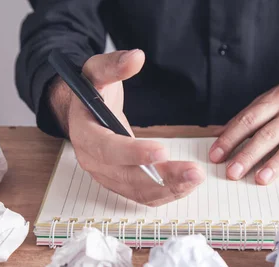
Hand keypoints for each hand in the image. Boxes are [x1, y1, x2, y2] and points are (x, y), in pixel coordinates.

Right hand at [49, 50, 203, 205]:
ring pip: (138, 191)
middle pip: (128, 177)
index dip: (134, 153)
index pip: (108, 149)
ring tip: (196, 178)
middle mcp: (92, 161)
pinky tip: (186, 185)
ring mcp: (105, 176)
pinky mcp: (119, 184)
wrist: (83, 113)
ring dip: (169, 188)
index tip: (162, 151)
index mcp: (84, 134)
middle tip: (194, 172)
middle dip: (163, 177)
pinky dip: (165, 193)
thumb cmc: (91, 92)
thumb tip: (136, 57)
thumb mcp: (97, 71)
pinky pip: (142, 196)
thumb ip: (114, 65)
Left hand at [209, 72, 278, 192]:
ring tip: (260, 180)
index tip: (216, 155)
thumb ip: (251, 116)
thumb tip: (219, 134)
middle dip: (248, 154)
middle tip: (232, 173)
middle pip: (268, 134)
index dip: (230, 138)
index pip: (249, 119)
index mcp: (277, 99)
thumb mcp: (276, 97)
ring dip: (275, 164)